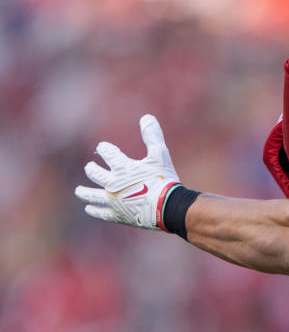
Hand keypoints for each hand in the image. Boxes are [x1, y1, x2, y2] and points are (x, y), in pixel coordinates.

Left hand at [75, 114, 181, 230]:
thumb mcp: (160, 155)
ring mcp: (113, 200)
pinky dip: (94, 210)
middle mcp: (112, 183)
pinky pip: (101, 212)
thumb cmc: (164, 179)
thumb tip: (146, 117)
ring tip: (79, 191)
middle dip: (92, 169)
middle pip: (95, 173)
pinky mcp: (117, 215)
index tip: (103, 148)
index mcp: (122, 167)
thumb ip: (152, 136)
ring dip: (84, 192)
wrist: (167, 206)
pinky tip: (89, 208)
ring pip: (92, 195)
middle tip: (90, 167)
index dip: (105, 149)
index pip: (107, 153)